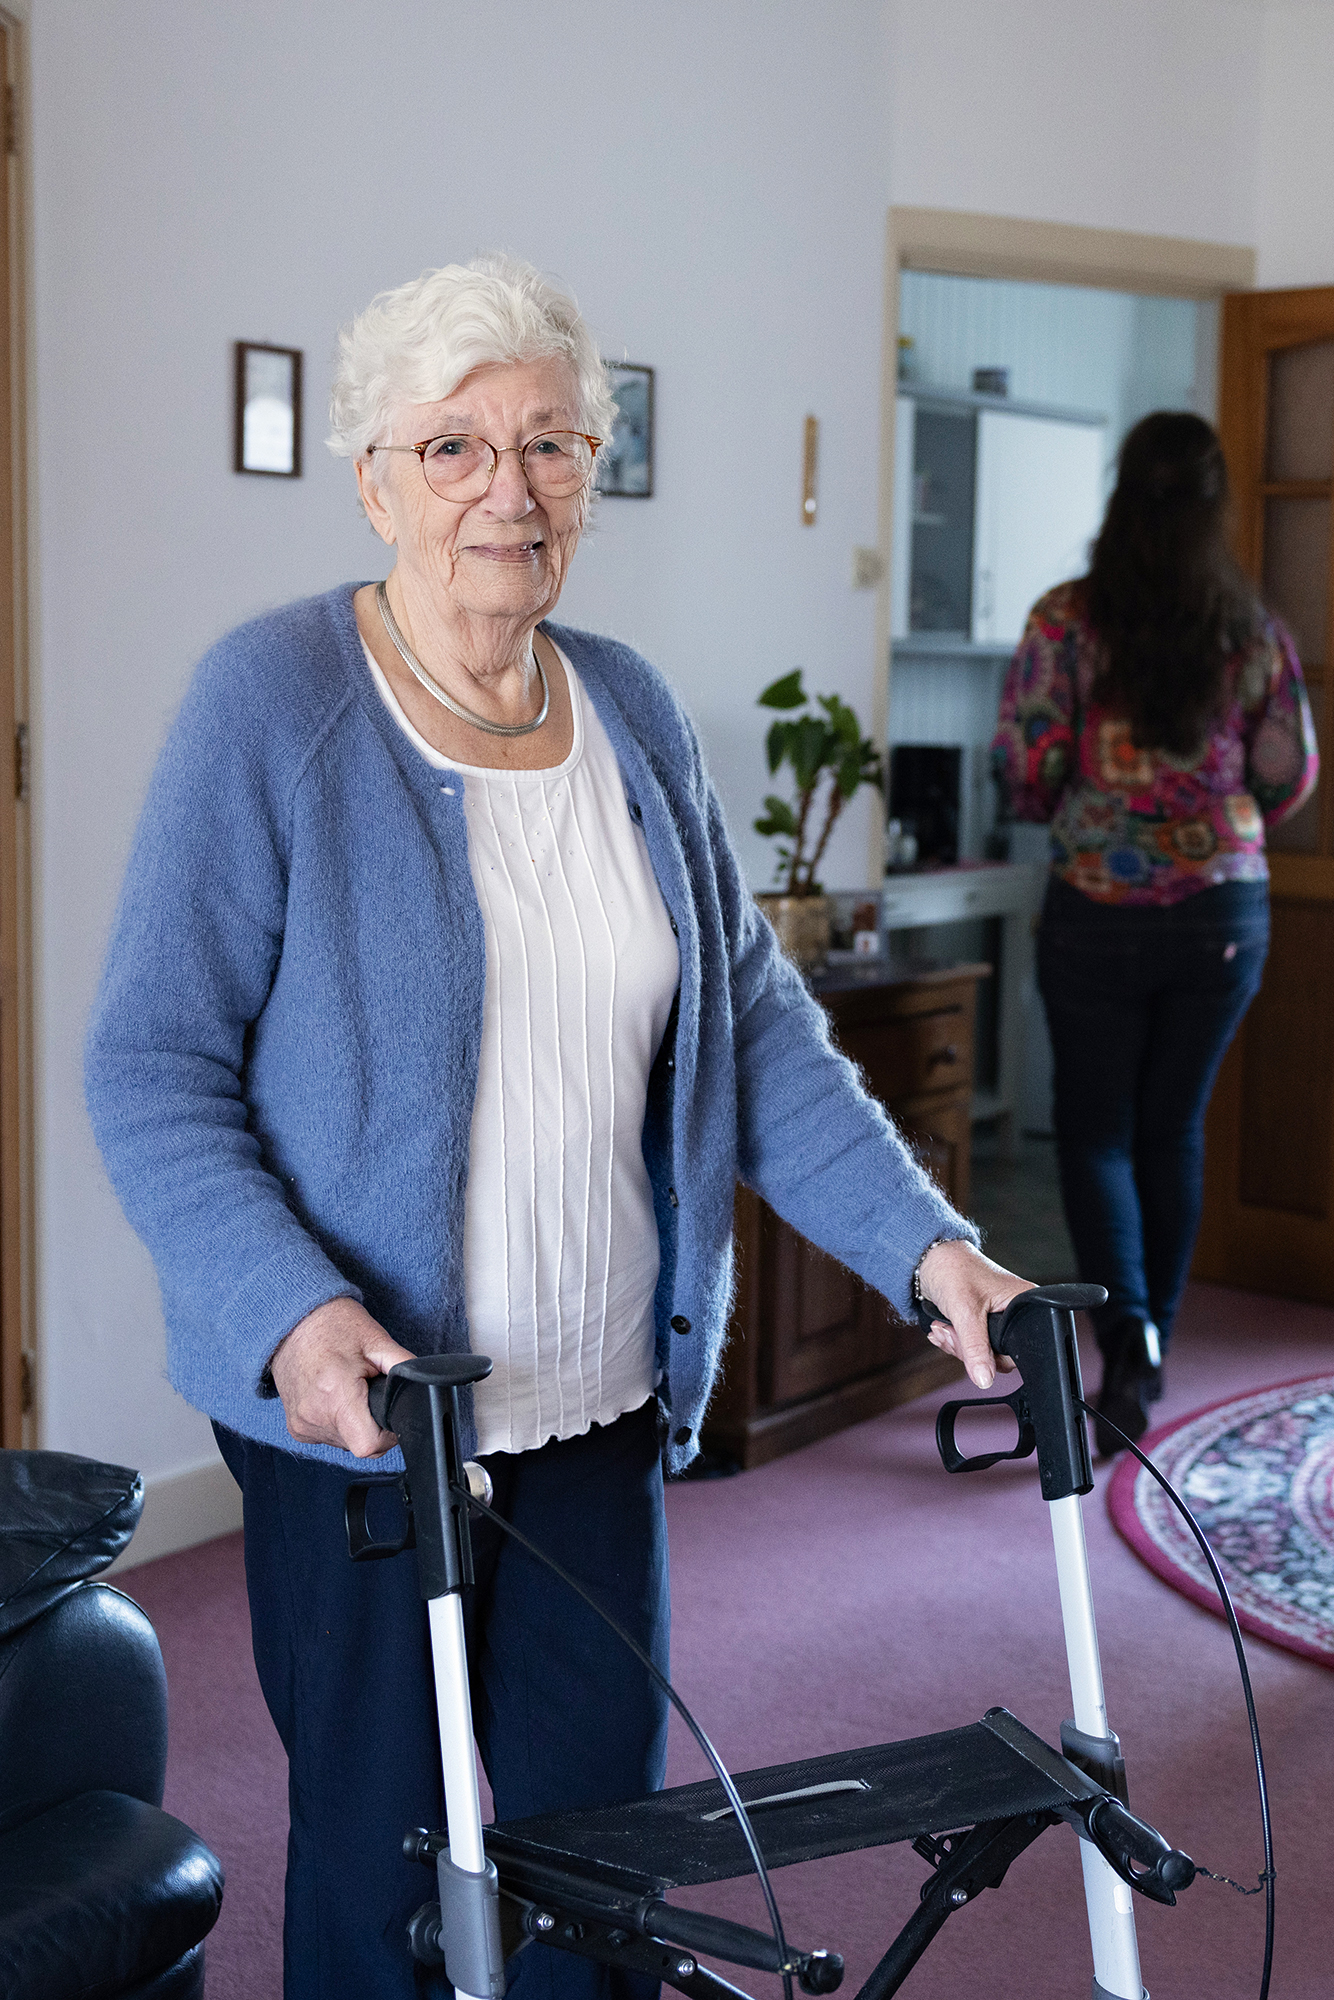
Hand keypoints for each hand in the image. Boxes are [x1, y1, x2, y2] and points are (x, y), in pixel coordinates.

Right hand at [268, 1297, 414, 1457]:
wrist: (293, 1320)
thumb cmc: (333, 1325)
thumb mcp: (378, 1341)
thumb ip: (404, 1368)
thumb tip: (425, 1385)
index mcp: (336, 1395)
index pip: (369, 1445)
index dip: (388, 1435)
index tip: (388, 1413)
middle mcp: (315, 1416)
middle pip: (360, 1444)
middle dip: (373, 1423)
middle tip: (368, 1390)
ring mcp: (302, 1425)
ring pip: (346, 1442)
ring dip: (355, 1422)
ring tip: (349, 1388)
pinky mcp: (297, 1428)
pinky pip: (329, 1436)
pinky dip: (338, 1421)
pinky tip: (335, 1396)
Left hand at [917, 1238, 1034, 1391]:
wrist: (929, 1258)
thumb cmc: (953, 1269)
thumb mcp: (965, 1311)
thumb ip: (975, 1347)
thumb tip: (985, 1380)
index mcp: (1025, 1304)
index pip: (1021, 1349)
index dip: (994, 1357)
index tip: (969, 1349)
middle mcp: (1016, 1312)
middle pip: (1000, 1355)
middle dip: (969, 1350)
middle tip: (951, 1334)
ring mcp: (999, 1318)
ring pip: (983, 1354)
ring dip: (958, 1346)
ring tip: (944, 1328)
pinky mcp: (982, 1322)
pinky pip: (973, 1346)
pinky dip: (955, 1342)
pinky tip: (944, 1328)